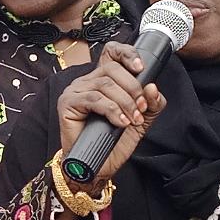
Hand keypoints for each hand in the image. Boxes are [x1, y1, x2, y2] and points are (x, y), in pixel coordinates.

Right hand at [57, 41, 165, 190]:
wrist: (96, 165)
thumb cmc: (112, 142)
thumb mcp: (140, 120)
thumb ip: (150, 104)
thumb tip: (152, 87)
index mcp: (102, 80)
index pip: (111, 53)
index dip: (126, 54)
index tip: (141, 67)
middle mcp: (87, 81)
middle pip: (112, 69)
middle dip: (133, 88)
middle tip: (140, 108)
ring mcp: (75, 91)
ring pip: (105, 84)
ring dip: (125, 102)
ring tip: (132, 119)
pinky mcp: (67, 104)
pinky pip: (93, 98)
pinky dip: (112, 110)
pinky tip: (120, 122)